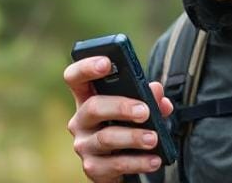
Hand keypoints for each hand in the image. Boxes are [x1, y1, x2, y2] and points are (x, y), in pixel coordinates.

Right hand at [64, 56, 173, 182]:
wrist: (124, 164)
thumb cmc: (129, 127)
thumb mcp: (139, 109)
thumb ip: (149, 98)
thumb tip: (156, 91)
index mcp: (88, 98)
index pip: (75, 77)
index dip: (87, 67)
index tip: (107, 63)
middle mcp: (81, 120)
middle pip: (93, 107)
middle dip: (121, 107)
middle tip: (144, 111)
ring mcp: (84, 145)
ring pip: (105, 138)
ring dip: (133, 137)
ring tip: (154, 138)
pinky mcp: (93, 168)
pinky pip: (114, 165)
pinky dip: (137, 162)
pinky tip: (154, 160)